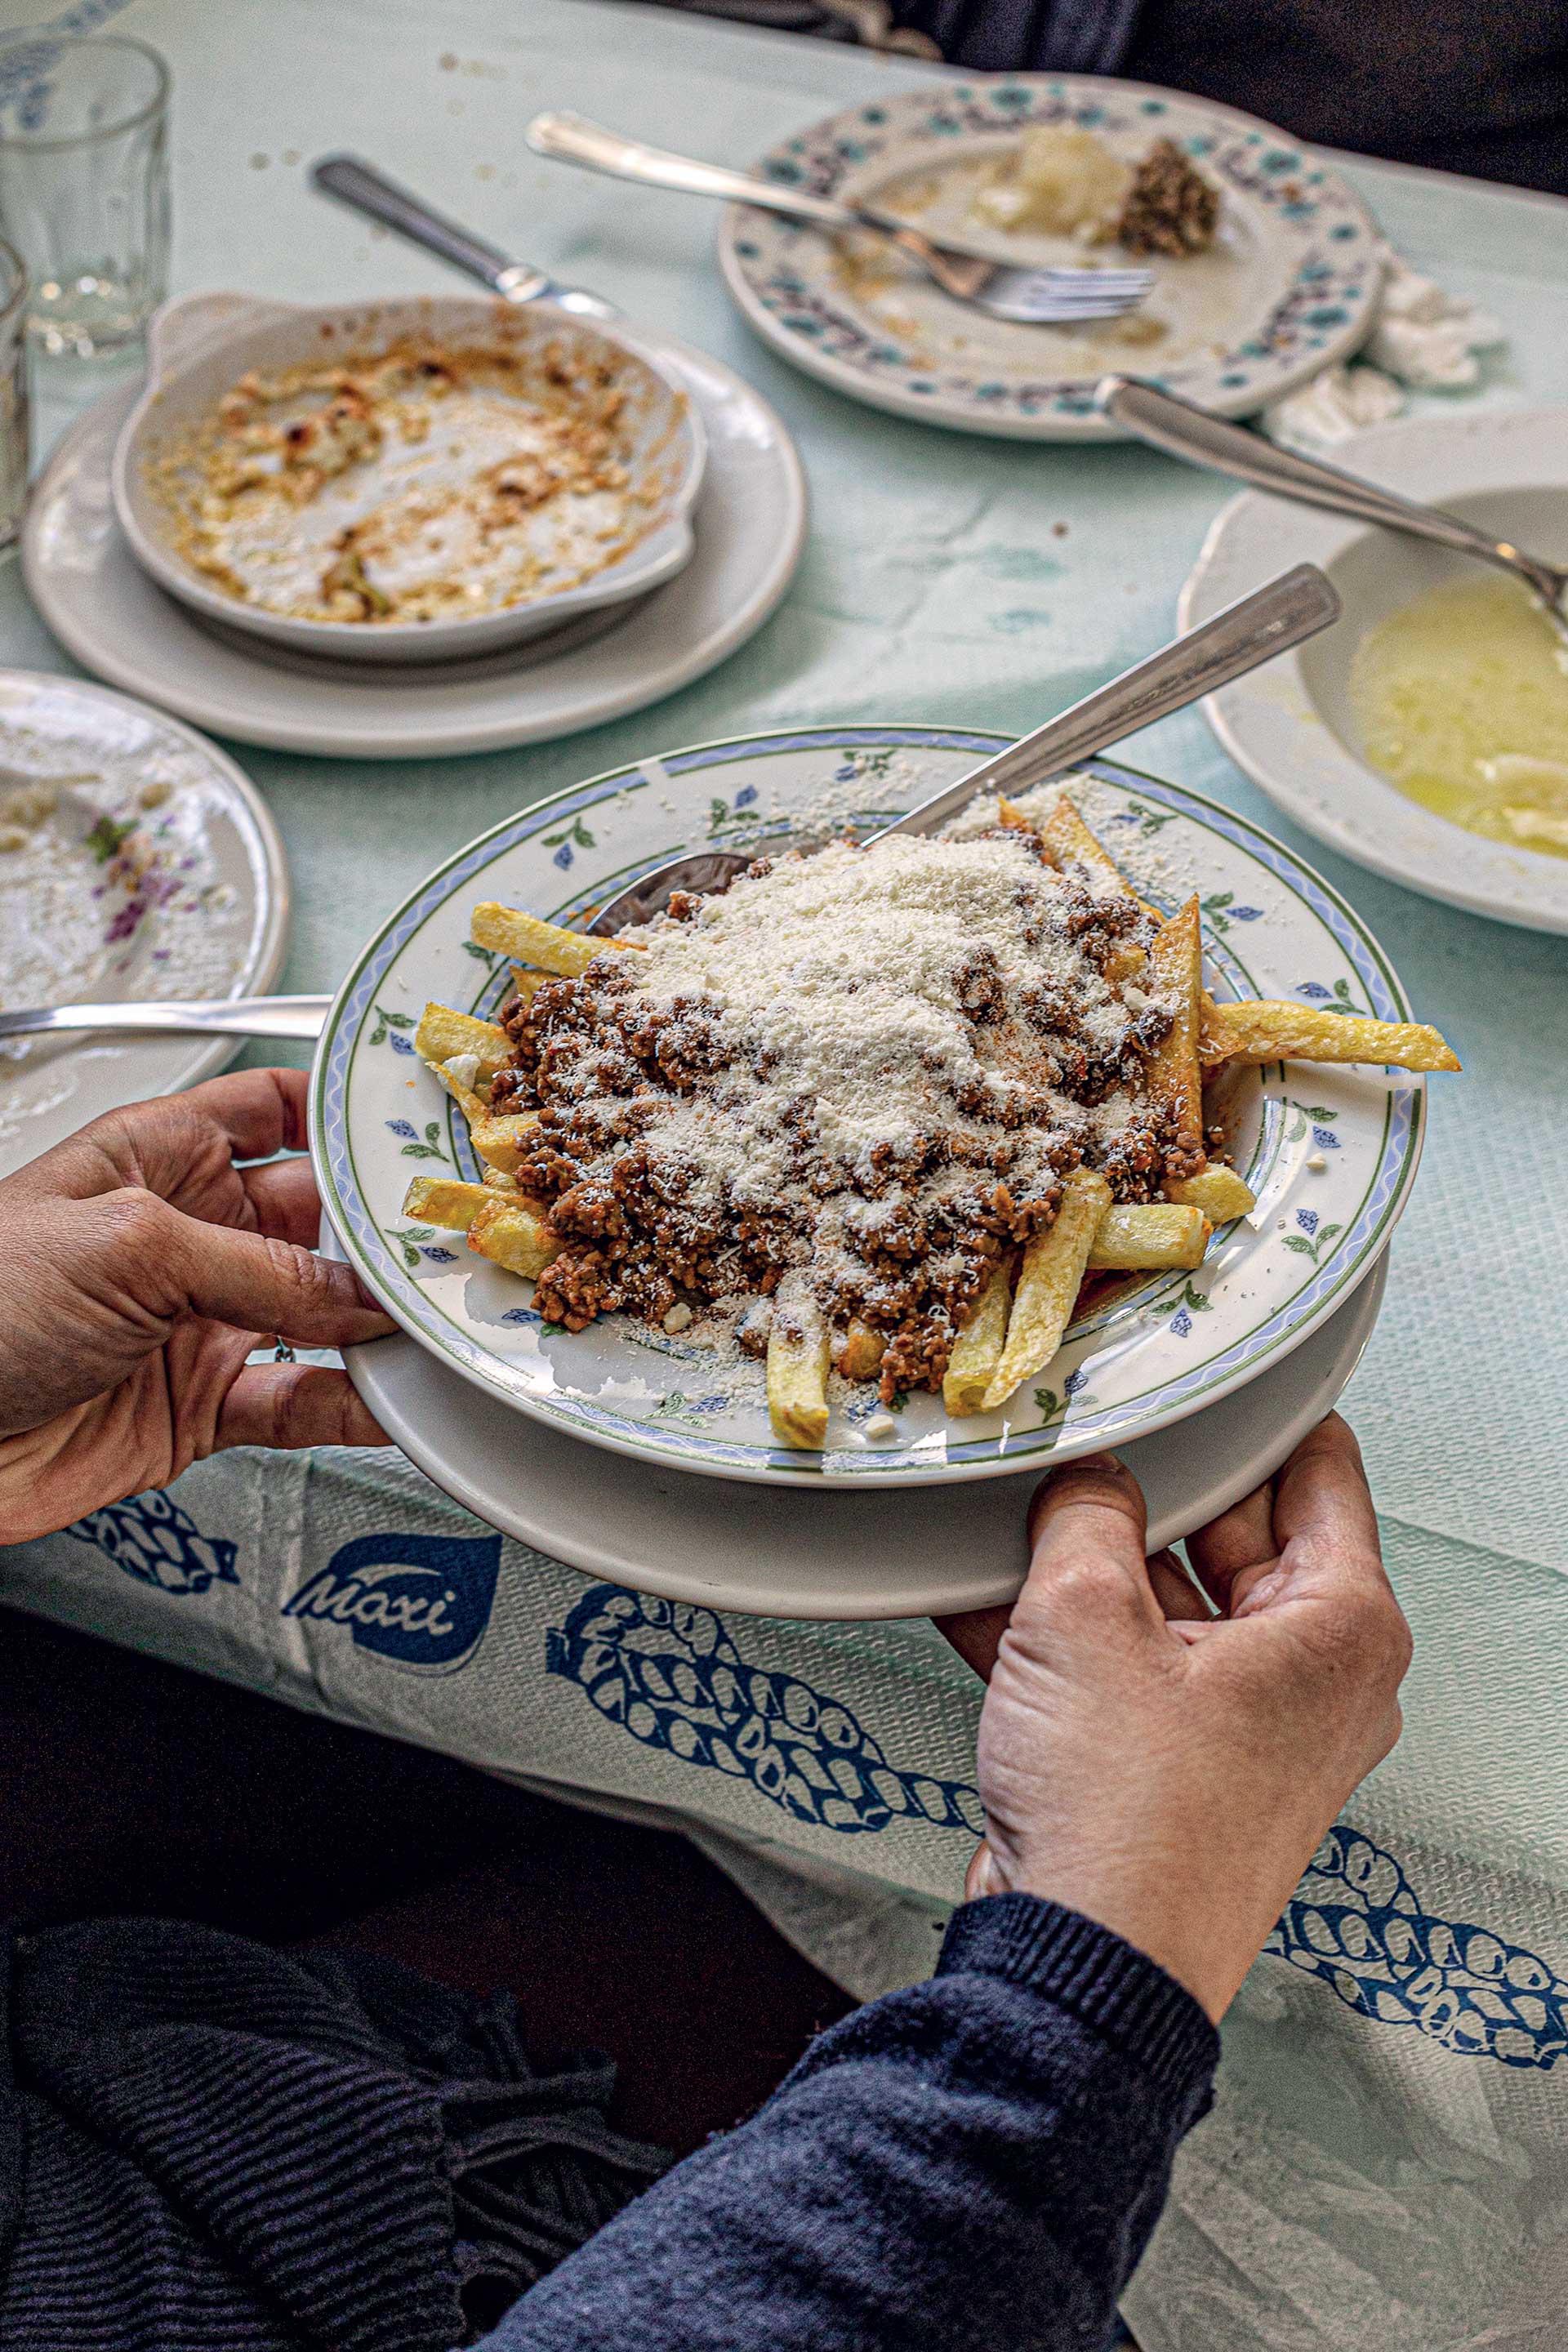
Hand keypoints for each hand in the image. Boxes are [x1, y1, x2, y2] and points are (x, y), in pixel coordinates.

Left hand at [0, 1069, 394, 1545]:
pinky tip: (389, 1400)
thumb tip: (354, 1294)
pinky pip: (300, 1401)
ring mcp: (196, 1322)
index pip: (272, 1109)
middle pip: (318, 1219)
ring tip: (434, 1324)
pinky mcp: (201, 1406)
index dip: (341, 1114)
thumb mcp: (127, 1246)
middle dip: (380, 1231)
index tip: (413, 1129)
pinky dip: (352, 1405)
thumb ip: (257, 1267)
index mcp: (157, 1157)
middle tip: (444, 1243)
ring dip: (379, 1323)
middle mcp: (186, 1235)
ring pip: (322, 1315)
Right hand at [938, 1417, 1409, 2022]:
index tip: (1201, 1368)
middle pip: (1234, 1530)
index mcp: (1341, 1627)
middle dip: (1145, 1490)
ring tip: (1008, 1522)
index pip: (1320, 1467)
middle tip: (1078, 1442)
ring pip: (1166, 1601)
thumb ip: (1086, 1515)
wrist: (1080, 1968)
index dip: (1254, 1408)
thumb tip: (1089, 1476)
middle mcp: (1311, 1677)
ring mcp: (1245, 1727)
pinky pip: (1125, 1668)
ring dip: (1084, 1566)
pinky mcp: (1178, 1767)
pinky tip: (978, 1596)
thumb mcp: (1084, 1618)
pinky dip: (1060, 1636)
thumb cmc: (1129, 1826)